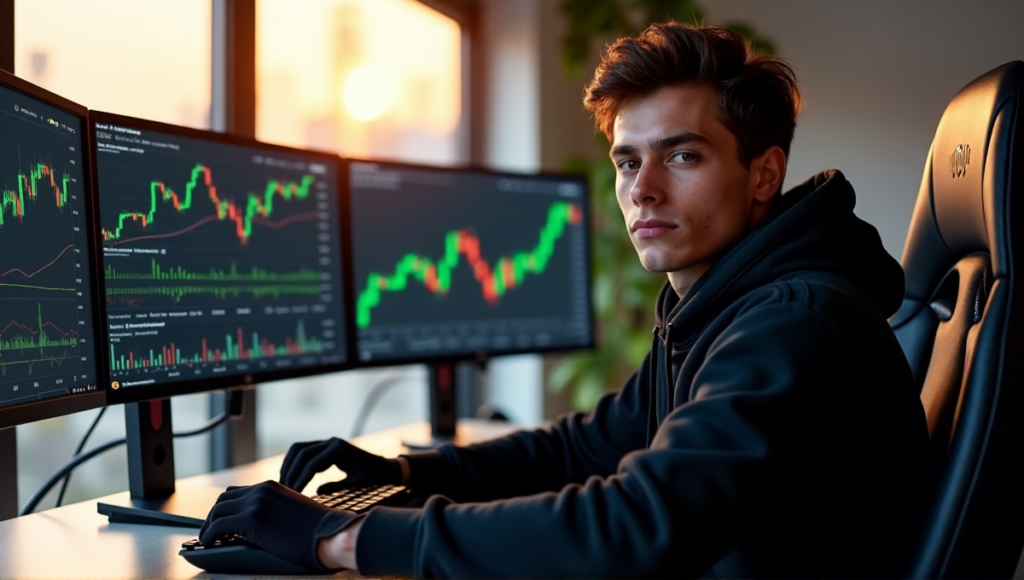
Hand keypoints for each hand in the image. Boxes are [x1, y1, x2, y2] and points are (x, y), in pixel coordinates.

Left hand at [200, 481, 359, 572]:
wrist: (329, 533)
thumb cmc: (318, 530)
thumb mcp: (294, 511)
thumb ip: (275, 510)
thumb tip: (261, 525)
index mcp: (271, 486)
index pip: (238, 492)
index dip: (226, 508)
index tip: (222, 522)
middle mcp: (261, 490)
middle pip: (224, 498)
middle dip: (213, 515)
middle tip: (210, 531)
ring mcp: (255, 503)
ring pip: (217, 511)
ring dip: (208, 526)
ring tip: (208, 540)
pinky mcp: (250, 519)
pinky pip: (217, 526)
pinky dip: (209, 535)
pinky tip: (209, 544)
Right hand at [279, 437, 399, 493]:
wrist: (381, 466)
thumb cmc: (372, 476)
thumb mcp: (356, 484)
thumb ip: (336, 487)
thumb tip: (316, 493)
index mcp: (339, 449)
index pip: (313, 464)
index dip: (301, 479)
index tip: (294, 493)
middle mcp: (331, 442)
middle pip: (301, 453)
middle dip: (291, 472)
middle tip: (286, 490)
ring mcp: (326, 442)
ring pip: (298, 448)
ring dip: (288, 465)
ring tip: (284, 483)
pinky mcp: (323, 446)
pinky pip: (302, 450)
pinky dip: (293, 462)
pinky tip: (290, 476)